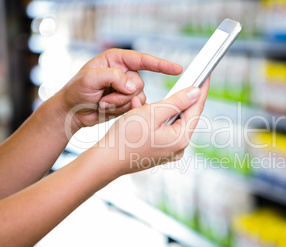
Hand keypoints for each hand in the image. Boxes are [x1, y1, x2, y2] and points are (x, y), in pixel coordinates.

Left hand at [57, 48, 182, 132]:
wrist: (72, 112)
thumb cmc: (76, 91)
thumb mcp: (90, 79)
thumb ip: (112, 77)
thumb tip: (132, 86)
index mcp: (116, 60)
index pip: (143, 60)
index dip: (161, 65)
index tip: (177, 69)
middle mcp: (123, 72)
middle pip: (140, 83)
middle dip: (123, 94)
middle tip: (104, 99)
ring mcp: (126, 87)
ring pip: (139, 97)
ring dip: (120, 104)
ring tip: (103, 104)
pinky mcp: (127, 101)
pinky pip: (136, 107)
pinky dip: (122, 110)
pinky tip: (107, 109)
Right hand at [94, 77, 209, 177]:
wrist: (106, 161)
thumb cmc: (126, 138)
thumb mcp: (152, 113)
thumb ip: (177, 101)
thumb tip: (196, 92)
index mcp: (181, 139)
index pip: (196, 109)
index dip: (201, 90)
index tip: (205, 76)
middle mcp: (179, 147)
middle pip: (184, 115)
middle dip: (174, 99)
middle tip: (173, 84)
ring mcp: (169, 151)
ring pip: (170, 121)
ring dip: (159, 108)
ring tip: (141, 104)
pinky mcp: (160, 152)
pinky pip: (162, 130)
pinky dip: (153, 119)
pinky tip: (138, 113)